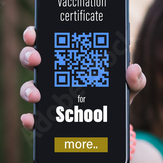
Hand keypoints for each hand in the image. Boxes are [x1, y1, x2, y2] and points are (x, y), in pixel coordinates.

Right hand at [19, 26, 145, 162]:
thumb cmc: (118, 97)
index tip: (33, 34)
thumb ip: (135, 78)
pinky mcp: (49, 118)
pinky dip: (29, 118)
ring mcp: (49, 97)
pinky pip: (34, 117)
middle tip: (36, 59)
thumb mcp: (129, 87)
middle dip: (28, 56)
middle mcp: (54, 75)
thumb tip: (133, 69)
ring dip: (28, 89)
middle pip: (31, 61)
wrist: (114, 128)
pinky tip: (30, 119)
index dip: (36, 35)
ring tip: (36, 95)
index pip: (48, 41)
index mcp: (71, 60)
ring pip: (29, 88)